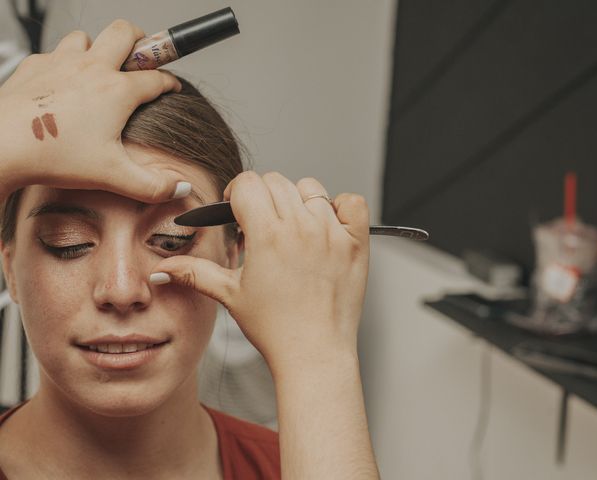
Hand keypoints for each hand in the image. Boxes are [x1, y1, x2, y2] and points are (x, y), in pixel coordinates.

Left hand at [0, 20, 185, 202]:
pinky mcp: (35, 66)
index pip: (157, 78)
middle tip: (142, 58)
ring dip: (97, 49)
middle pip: (125, 33)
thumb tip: (181, 188)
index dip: (170, 82)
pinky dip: (64, 63)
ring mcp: (61, 63)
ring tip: (98, 72)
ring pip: (87, 38)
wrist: (1, 146)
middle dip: (140, 41)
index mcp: (117, 91)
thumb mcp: (113, 177)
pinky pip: (55, 53)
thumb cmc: (54, 157)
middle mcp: (92, 69)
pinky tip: (63, 85)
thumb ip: (153, 186)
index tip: (173, 87)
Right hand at [151, 171, 370, 369]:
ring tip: (293, 230)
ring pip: (311, 188)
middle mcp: (301, 227)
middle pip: (277, 182)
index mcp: (267, 234)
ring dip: (298, 202)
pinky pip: (351, 202)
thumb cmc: (275, 329)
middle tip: (262, 227)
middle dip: (263, 198)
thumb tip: (164, 268)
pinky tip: (326, 227)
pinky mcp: (356, 243)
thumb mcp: (230, 296)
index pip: (248, 183)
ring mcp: (332, 233)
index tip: (238, 210)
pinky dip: (340, 207)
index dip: (237, 194)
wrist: (315, 353)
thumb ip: (195, 273)